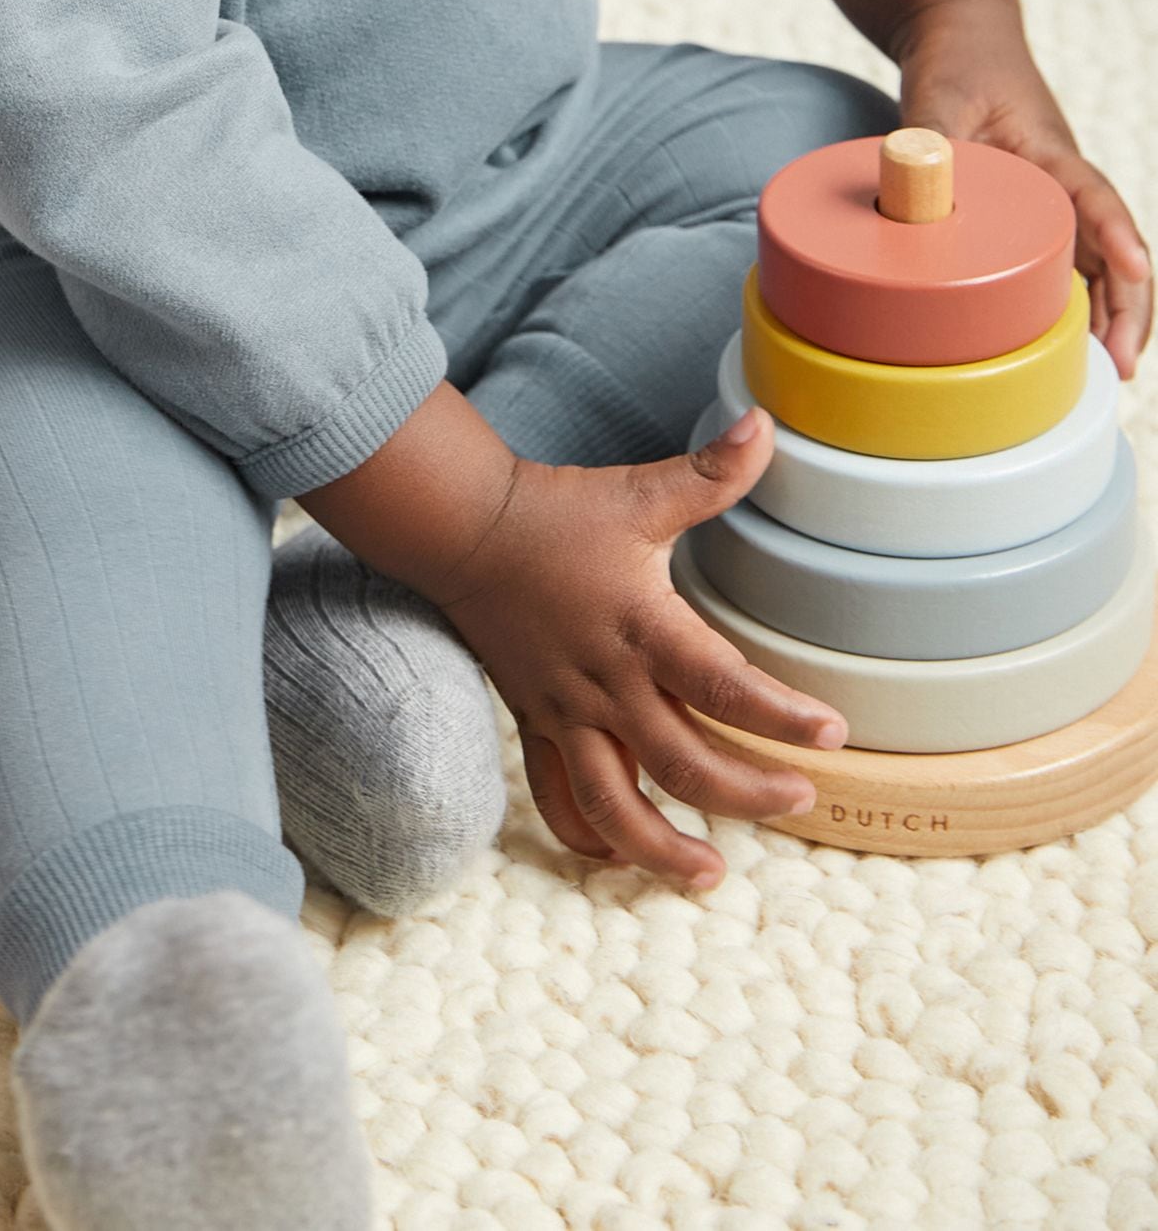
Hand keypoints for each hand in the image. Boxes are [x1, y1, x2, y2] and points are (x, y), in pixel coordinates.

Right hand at [431, 410, 847, 888]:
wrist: (465, 530)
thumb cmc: (558, 512)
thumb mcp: (640, 491)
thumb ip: (710, 472)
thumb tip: (765, 424)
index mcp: (641, 626)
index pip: (721, 684)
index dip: (778, 715)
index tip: (831, 735)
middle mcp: (606, 682)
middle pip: (682, 761)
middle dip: (745, 792)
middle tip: (799, 798)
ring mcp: (566, 712)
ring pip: (613, 804)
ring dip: (661, 847)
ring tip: (710, 873)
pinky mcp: (536, 723)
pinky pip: (556, 797)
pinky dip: (587, 836)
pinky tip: (619, 858)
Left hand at [898, 0, 1152, 378]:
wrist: (963, 36)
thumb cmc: (958, 62)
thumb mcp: (937, 94)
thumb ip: (927, 141)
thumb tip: (910, 189)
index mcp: (1050, 152)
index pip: (1094, 197)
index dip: (1115, 235)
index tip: (1133, 269)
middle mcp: (1064, 184)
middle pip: (1113, 252)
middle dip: (1126, 308)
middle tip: (1120, 365)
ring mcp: (1055, 204)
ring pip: (1097, 267)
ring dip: (1108, 317)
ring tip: (1107, 375)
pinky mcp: (1035, 217)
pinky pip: (1068, 266)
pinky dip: (1076, 306)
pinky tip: (1069, 349)